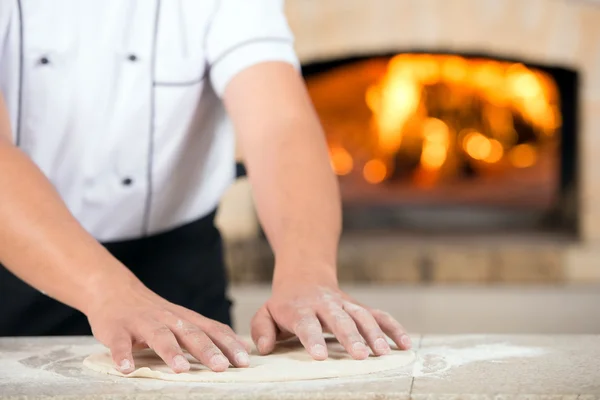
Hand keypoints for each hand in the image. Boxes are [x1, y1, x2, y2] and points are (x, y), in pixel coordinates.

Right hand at [85, 280, 249, 373]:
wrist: (114, 290)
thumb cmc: (153, 312)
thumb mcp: (182, 320)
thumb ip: (206, 333)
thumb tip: (241, 348)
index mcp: (184, 319)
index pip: (212, 330)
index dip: (229, 345)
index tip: (245, 361)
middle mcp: (167, 318)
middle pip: (190, 333)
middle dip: (207, 350)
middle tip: (222, 367)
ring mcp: (142, 323)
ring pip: (159, 335)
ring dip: (170, 352)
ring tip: (180, 369)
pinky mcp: (117, 329)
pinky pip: (119, 343)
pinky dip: (123, 355)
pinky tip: (127, 369)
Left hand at [250, 276, 411, 359]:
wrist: (305, 277)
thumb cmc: (285, 305)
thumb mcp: (266, 313)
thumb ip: (261, 329)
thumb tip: (265, 347)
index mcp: (300, 309)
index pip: (306, 323)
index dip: (312, 338)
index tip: (319, 355)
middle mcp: (325, 305)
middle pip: (339, 319)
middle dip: (350, 337)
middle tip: (360, 355)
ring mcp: (345, 304)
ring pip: (362, 316)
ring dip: (374, 333)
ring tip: (383, 353)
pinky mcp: (359, 307)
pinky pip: (379, 315)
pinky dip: (393, 328)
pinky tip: (405, 344)